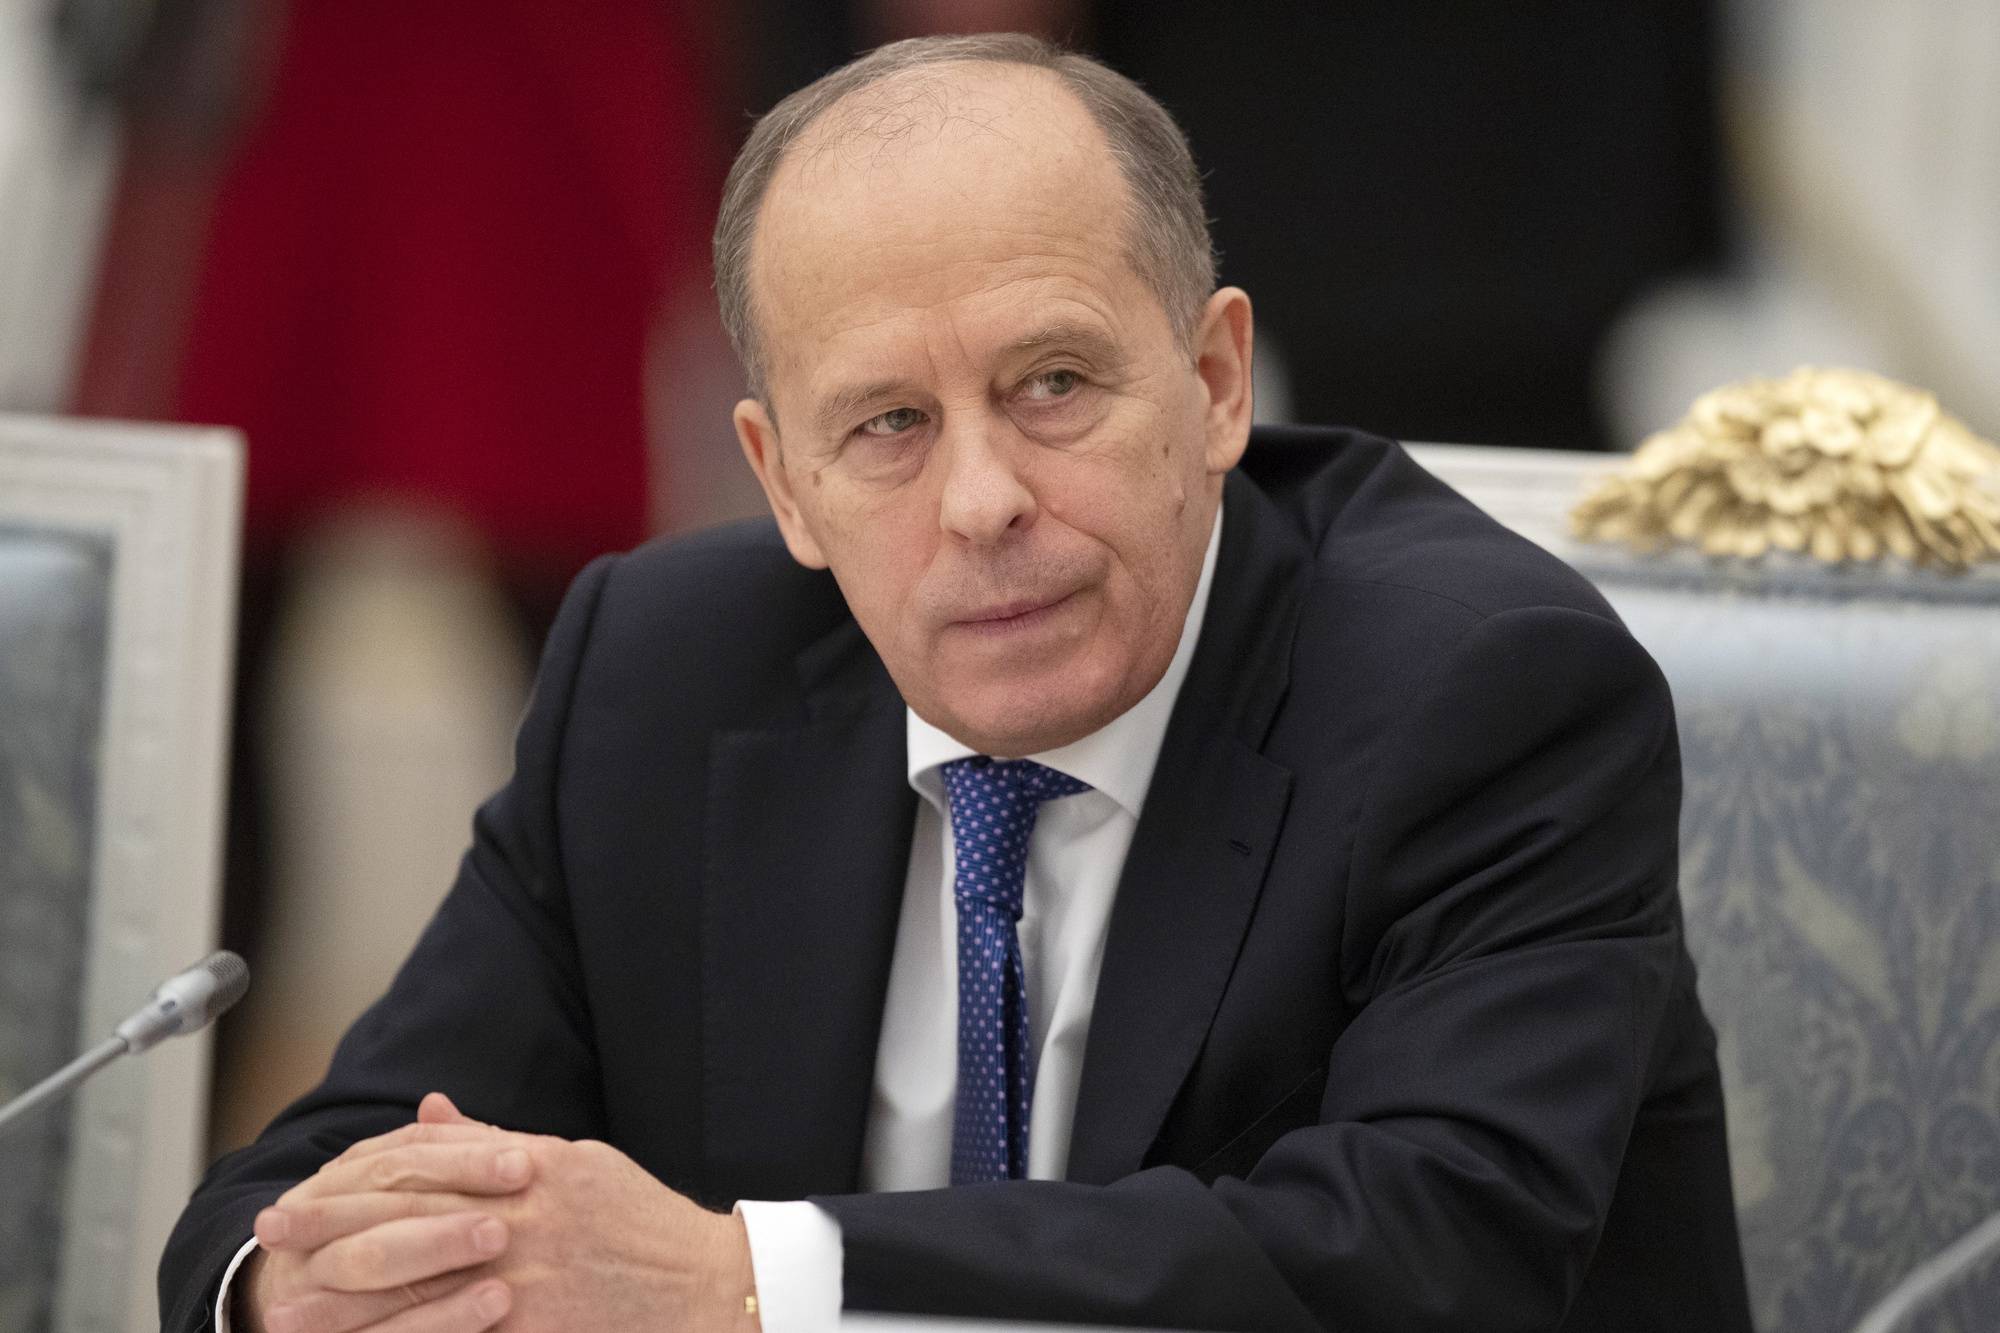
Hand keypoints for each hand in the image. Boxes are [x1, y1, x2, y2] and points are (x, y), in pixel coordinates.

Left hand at [242, 1093, 759, 1332]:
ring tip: (289, 1305)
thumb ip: (496, 1142)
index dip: (355, 1179)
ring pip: (417, 1283)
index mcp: (530, 1170)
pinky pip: (454, 1332)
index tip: (299, 1191)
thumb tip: (428, 1112)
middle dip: (331, 1228)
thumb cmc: (643, 1223)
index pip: (426, 1169)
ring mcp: (525, 1278)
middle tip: (270, 1234)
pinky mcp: (533, 1326)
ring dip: (346, 1297)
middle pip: (406, 1220)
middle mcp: (522, 1217)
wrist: (709, 1285)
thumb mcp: (577, 1164)